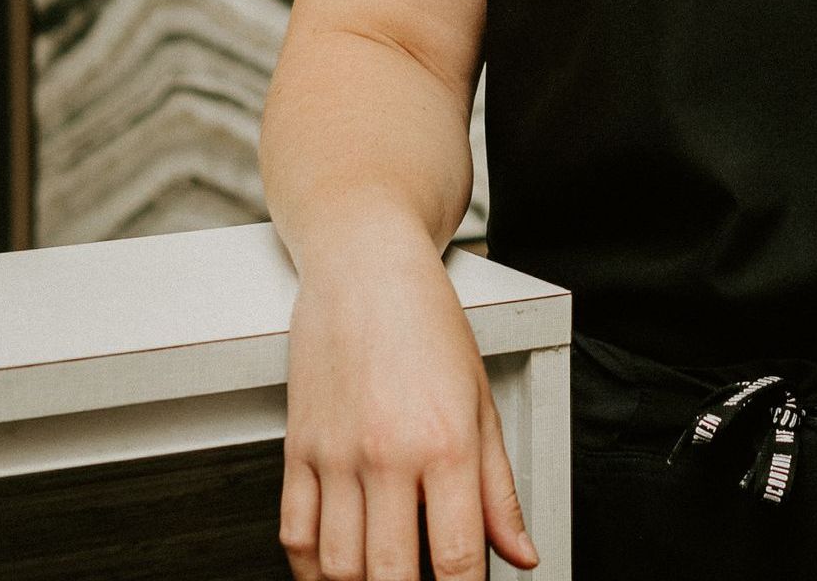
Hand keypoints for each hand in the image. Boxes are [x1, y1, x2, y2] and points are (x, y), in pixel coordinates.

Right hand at [279, 226, 538, 578]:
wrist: (366, 266)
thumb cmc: (427, 321)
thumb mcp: (481, 399)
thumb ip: (500, 487)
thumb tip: (521, 552)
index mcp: (445, 441)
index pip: (457, 558)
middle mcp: (388, 453)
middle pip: (390, 577)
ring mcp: (336, 454)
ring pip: (339, 568)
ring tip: (386, 575)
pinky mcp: (298, 448)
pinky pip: (294, 536)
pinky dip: (312, 569)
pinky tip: (338, 567)